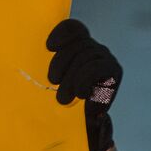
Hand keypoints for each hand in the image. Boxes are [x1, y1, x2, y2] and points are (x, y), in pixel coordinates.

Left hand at [46, 19, 121, 150]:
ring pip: (84, 56)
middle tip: (52, 82)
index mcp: (79, 45)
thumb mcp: (55, 80)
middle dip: (60, 63)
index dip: (62, 33)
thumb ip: (52, 66)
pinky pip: (96, 67)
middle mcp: (94, 48)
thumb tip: (36, 54)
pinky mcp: (114, 70)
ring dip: (70, 79)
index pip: (74, 28)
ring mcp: (105, 57)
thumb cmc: (66, 99)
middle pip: (76, 43)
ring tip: (63, 98)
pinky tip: (80, 93)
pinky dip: (84, 80)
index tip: (49, 47)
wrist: (86, 123)